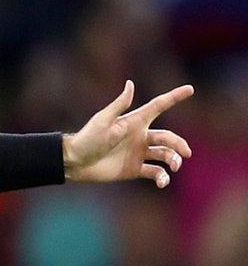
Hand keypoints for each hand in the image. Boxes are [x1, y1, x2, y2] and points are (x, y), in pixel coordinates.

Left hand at [66, 81, 194, 187]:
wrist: (76, 162)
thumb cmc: (88, 138)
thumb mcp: (103, 120)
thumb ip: (120, 105)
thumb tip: (130, 83)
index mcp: (135, 122)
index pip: (158, 106)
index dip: (174, 97)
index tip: (190, 89)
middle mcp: (141, 136)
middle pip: (168, 137)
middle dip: (179, 144)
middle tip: (187, 153)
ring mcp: (139, 153)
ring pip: (165, 155)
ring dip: (173, 160)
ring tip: (174, 167)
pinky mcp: (135, 169)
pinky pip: (155, 172)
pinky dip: (162, 177)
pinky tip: (162, 182)